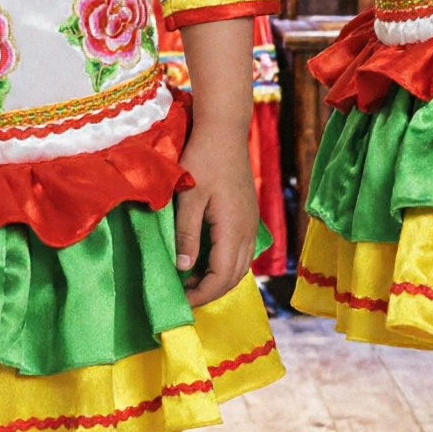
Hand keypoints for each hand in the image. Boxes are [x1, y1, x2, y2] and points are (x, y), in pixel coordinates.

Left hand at [175, 117, 258, 308]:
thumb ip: (187, 233)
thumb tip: (184, 268)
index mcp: (234, 229)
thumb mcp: (188, 197)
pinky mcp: (248, 216)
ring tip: (192, 282)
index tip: (181, 301)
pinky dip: (225, 264)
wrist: (224, 130)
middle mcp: (248, 230)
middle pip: (235, 276)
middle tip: (184, 297)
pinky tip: (205, 260)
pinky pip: (241, 251)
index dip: (203, 294)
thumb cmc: (202, 159)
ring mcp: (251, 223)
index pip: (222, 276)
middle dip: (211, 292)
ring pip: (241, 265)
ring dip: (219, 279)